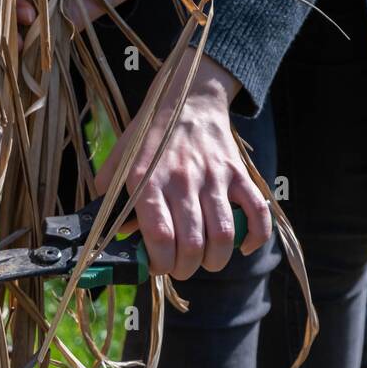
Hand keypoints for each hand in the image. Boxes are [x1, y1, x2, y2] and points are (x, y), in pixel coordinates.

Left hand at [95, 49, 271, 279]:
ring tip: (206, 261)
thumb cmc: (149, 137)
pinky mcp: (238, 173)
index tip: (157, 266)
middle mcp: (182, 181)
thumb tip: (114, 237)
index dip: (160, 264)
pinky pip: (257, 212)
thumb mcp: (118, 163)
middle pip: (192, 245)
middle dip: (185, 269)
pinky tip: (243, 247)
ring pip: (223, 235)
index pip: (160, 237)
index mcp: (148, 182)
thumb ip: (109, 200)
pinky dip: (255, 237)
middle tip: (180, 267)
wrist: (188, 98)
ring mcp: (214, 177)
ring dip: (215, 260)